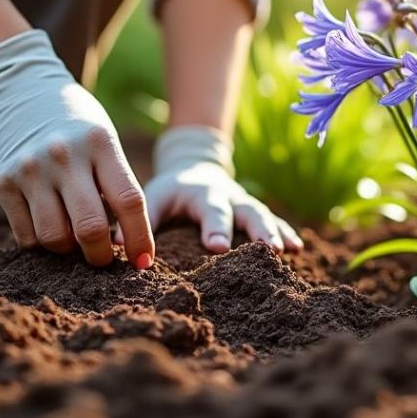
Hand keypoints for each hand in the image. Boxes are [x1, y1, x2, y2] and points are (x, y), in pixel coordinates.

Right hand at [0, 30, 153, 267]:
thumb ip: (114, 185)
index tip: (143, 262)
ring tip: (73, 239)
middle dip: (101, 256)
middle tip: (104, 258)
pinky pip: (27, 236)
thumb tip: (123, 244)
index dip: (140, 240)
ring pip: (55, 239)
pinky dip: (42, 243)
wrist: (17, 88)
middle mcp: (64, 156)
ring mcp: (30, 169)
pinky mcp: (2, 182)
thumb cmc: (74, 124)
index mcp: (100, 143)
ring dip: (69, 251)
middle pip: (91, 228)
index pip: (129, 202)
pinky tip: (49, 226)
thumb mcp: (103, 141)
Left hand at [136, 126, 301, 253]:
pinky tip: (299, 250)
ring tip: (288, 251)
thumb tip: (116, 245)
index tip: (217, 246)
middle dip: (258, 230)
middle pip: (247, 211)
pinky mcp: (255, 212)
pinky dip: (287, 233)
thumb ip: (140, 219)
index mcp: (202, 193)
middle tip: (268, 249)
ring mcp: (245, 204)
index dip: (214, 228)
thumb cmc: (170, 190)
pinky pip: (275, 222)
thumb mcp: (154, 196)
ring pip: (264, 216)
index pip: (209, 211)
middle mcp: (228, 196)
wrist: (195, 166)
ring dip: (276, 232)